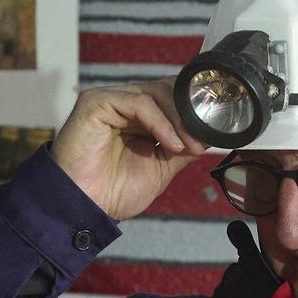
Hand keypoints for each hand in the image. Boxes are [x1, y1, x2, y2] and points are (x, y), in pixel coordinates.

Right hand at [49, 79, 208, 222]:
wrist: (86, 208)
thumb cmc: (114, 191)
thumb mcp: (160, 168)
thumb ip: (181, 149)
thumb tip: (206, 137)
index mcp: (136, 116)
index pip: (170, 96)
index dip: (192, 111)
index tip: (212, 134)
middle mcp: (123, 104)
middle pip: (166, 90)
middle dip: (188, 115)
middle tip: (200, 141)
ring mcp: (109, 100)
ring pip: (155, 93)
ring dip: (177, 120)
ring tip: (186, 146)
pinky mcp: (97, 102)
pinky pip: (137, 102)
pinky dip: (159, 121)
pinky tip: (169, 142)